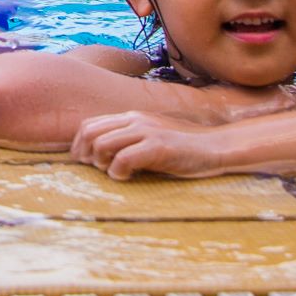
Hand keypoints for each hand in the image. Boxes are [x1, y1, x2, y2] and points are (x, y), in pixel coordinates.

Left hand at [70, 109, 217, 179]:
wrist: (216, 147)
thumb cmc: (183, 149)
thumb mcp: (150, 139)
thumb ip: (128, 141)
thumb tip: (99, 157)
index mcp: (131, 117)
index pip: (89, 125)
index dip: (79, 145)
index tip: (84, 163)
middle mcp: (135, 120)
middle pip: (90, 133)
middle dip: (85, 155)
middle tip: (97, 170)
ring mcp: (147, 131)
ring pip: (102, 144)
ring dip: (101, 164)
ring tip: (114, 173)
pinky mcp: (159, 147)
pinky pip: (124, 158)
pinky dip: (118, 172)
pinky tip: (127, 178)